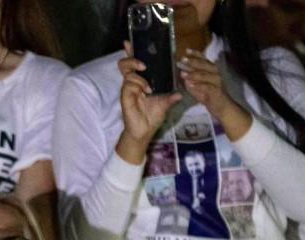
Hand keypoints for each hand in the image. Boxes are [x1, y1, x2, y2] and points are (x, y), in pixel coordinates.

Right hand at [117, 41, 181, 158]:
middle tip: (143, 63)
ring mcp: (127, 89)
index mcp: (140, 81)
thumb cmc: (151, 116)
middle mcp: (132, 83)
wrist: (144, 131)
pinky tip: (147, 90)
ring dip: (137, 73)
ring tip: (147, 80)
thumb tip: (181, 92)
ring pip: (126, 73)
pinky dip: (139, 84)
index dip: (131, 53)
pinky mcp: (125, 97)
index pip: (133, 64)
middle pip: (124, 64)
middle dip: (131, 59)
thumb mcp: (164, 103)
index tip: (129, 42)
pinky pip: (129, 84)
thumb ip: (170, 95)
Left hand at [178, 49, 243, 120]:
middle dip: (193, 62)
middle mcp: (214, 73)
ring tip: (182, 73)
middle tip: (183, 59)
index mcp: (210, 69)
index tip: (186, 50)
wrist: (221, 106)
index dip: (195, 54)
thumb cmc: (207, 94)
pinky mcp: (216, 91)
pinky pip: (207, 87)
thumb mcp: (195, 84)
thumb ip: (188, 78)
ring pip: (205, 75)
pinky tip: (190, 85)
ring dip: (193, 74)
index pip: (203, 59)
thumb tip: (177, 70)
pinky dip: (198, 86)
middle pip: (204, 65)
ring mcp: (216, 81)